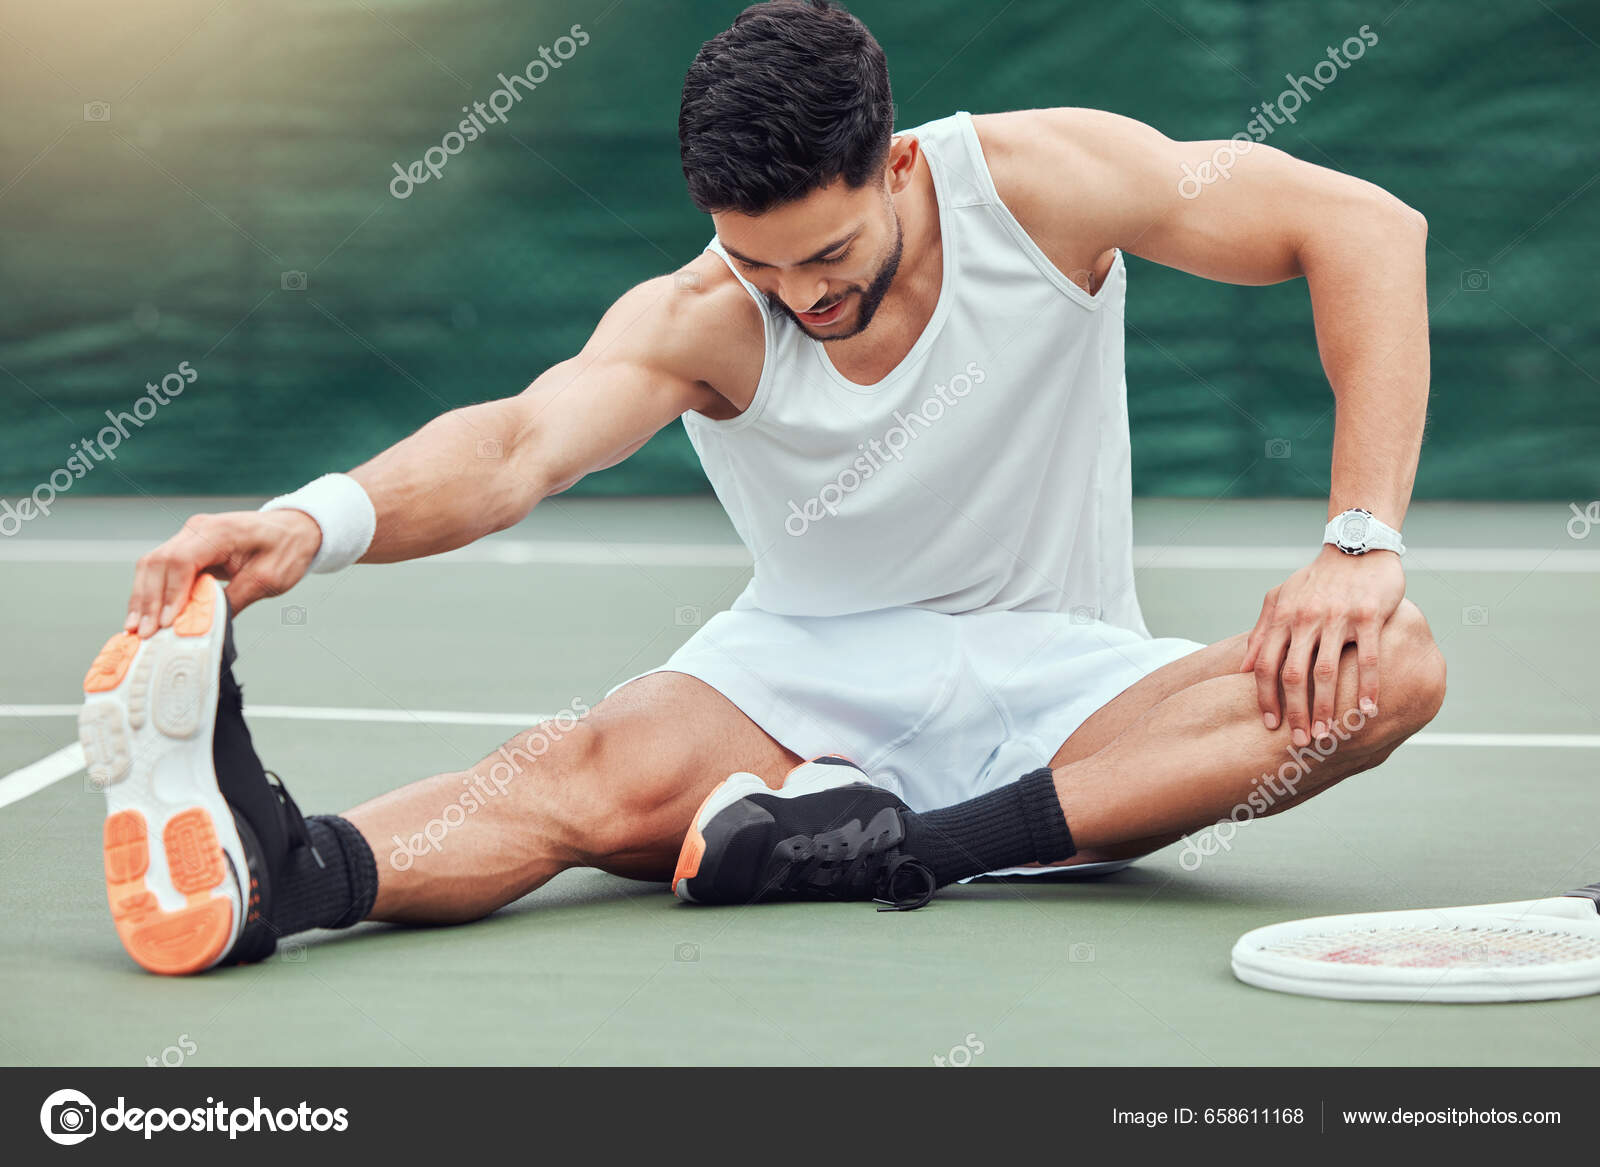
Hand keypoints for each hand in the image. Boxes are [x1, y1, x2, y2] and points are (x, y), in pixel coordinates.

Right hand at [125, 510, 322, 635]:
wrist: (294, 528)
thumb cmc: (286, 550)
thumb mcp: (269, 579)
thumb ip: (235, 600)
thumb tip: (205, 626)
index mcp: (219, 532)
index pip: (181, 561)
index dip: (170, 594)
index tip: (165, 622)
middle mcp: (196, 529)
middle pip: (158, 562)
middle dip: (148, 601)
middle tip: (143, 634)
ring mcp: (189, 536)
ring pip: (152, 565)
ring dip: (142, 598)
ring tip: (136, 629)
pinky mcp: (187, 547)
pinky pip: (161, 569)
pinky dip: (151, 592)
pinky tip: (144, 616)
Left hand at [1240, 544, 1404, 745]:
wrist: (1357, 547)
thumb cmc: (1316, 579)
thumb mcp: (1280, 598)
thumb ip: (1261, 632)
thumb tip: (1241, 669)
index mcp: (1282, 618)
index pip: (1264, 665)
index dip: (1265, 698)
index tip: (1269, 725)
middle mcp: (1306, 619)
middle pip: (1293, 675)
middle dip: (1294, 712)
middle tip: (1300, 741)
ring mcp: (1338, 618)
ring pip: (1328, 672)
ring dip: (1326, 707)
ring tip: (1328, 735)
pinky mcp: (1369, 616)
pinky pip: (1368, 658)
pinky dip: (1367, 686)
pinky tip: (1368, 711)